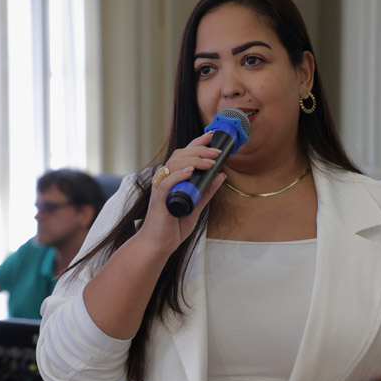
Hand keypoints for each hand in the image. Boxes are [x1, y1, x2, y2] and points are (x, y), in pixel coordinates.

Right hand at [139, 131, 225, 255]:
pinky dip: (179, 175)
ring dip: (194, 160)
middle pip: (179, 155)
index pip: (184, 155)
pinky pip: (166, 182)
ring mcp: (161, 189)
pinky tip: (190, 172)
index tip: (212, 135)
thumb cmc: (173, 226)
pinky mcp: (159, 200)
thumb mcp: (197, 206)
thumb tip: (221, 175)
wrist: (159, 245)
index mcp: (173, 179)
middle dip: (200, 150)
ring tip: (210, 163)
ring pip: (173, 165)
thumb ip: (207, 191)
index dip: (197, 143)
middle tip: (217, 153)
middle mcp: (165, 180)